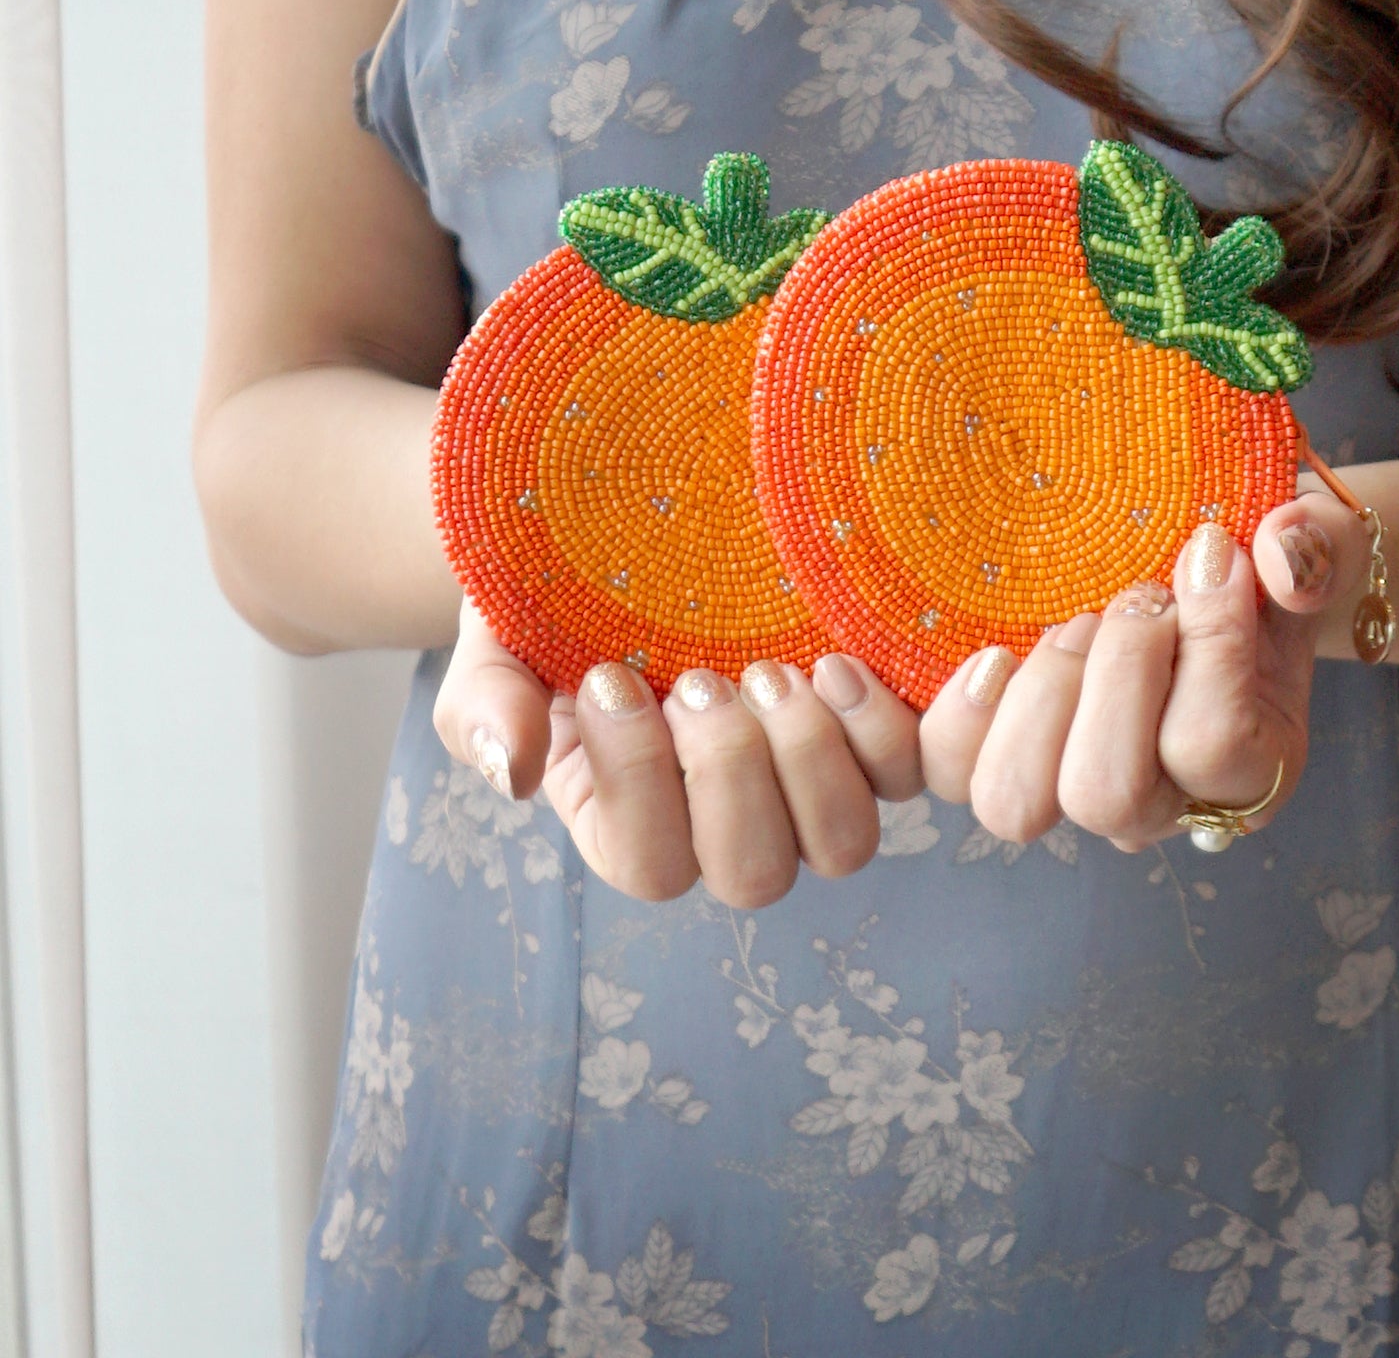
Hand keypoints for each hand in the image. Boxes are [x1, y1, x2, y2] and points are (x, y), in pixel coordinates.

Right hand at [432, 599, 923, 905]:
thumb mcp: (496, 641)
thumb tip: (507, 772)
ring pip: (842, 843)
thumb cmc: (558, 600)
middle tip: (704, 678)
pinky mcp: (870, 735)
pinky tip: (843, 662)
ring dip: (810, 758)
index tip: (614, 680)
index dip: (640, 783)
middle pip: (755, 873)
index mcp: (630, 823)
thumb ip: (482, 705)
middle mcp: (728, 825)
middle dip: (730, 773)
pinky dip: (889, 729)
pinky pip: (911, 774)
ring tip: (775, 670)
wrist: (637, 531)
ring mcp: (808, 786)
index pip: (648, 863)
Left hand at [918, 481, 1365, 852]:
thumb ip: (1316, 549)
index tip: (1208, 553)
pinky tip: (992, 650)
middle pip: (1105, 796)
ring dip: (1040, 696)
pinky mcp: (1007, 755)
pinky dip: (961, 711)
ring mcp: (1075, 786)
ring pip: (1015, 801)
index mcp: (1252, 766)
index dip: (1205, 644)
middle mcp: (1161, 801)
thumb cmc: (1265, 563)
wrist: (1215, 563)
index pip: (1210, 744)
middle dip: (1112, 675)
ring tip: (1075, 626)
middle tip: (1136, 600)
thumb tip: (1279, 554)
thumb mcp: (1316, 544)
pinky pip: (948, 769)